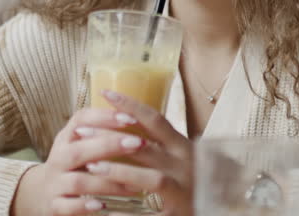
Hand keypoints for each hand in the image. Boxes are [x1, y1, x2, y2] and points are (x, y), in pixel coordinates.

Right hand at [11, 107, 144, 215]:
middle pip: (79, 150)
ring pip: (79, 181)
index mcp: (67, 138)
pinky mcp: (54, 206)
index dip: (104, 117)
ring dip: (108, 182)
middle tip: (139, 143)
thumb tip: (139, 113)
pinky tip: (104, 206)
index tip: (131, 117)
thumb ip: (102, 130)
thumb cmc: (73, 163)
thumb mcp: (81, 143)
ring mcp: (54, 183)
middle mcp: (58, 158)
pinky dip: (85, 206)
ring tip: (135, 185)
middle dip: (109, 146)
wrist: (41, 193)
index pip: (81, 120)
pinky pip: (68, 207)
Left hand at [80, 90, 193, 215]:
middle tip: (81, 132)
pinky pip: (148, 214)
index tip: (105, 93)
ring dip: (119, 172)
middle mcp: (185, 166)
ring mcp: (182, 191)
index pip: (155, 120)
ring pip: (151, 178)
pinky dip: (125, 212)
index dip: (131, 105)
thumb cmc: (191, 181)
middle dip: (111, 138)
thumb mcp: (179, 157)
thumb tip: (123, 121)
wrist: (216, 209)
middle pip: (146, 147)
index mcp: (183, 147)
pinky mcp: (175, 214)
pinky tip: (103, 209)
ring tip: (92, 167)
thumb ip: (157, 144)